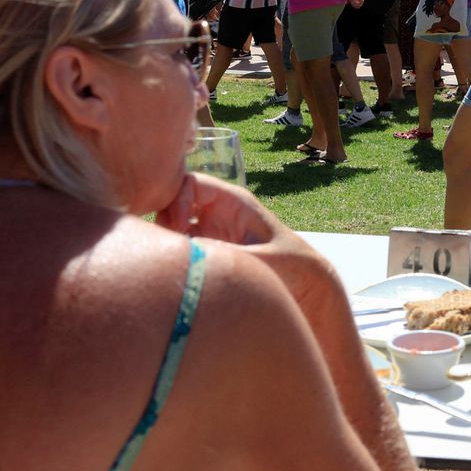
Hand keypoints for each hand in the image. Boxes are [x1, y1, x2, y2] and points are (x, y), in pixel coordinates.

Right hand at [157, 173, 339, 313]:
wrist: (307, 287)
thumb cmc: (293, 266)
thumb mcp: (263, 260)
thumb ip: (229, 256)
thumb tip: (189, 254)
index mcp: (234, 202)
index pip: (190, 183)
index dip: (176, 200)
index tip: (179, 228)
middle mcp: (217, 214)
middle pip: (173, 203)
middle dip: (163, 222)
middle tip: (167, 249)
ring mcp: (209, 233)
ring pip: (170, 227)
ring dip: (165, 243)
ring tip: (172, 265)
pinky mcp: (206, 254)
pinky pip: (178, 249)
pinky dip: (171, 260)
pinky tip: (177, 276)